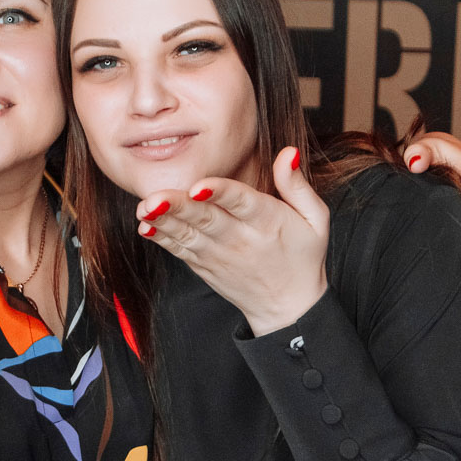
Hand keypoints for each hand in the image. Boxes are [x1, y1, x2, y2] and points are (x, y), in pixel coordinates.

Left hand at [137, 147, 328, 336]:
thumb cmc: (302, 256)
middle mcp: (241, 240)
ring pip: (188, 235)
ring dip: (165, 221)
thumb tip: (288, 152)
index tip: (198, 185)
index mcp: (269, 223)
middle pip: (207, 220)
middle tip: (154, 197)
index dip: (220, 193)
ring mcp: (219, 256)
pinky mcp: (204, 266)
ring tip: (145, 208)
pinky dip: (163, 239)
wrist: (287, 308)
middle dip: (179, 207)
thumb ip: (297, 185)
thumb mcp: (315, 219)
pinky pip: (181, 251)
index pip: (242, 204)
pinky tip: (146, 227)